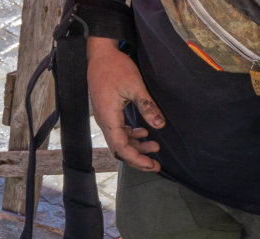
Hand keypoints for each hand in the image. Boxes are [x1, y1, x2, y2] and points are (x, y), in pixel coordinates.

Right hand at [88, 36, 163, 171]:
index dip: (137, 159)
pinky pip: (118, 131)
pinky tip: (143, 133)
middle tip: (156, 164)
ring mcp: (105, 117)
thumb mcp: (135, 85)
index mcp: (109, 117)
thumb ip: (147, 106)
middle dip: (138, 158)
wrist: (100, 53)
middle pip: (120, 149)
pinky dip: (131, 136)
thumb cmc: (114, 66)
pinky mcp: (108, 112)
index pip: (121, 148)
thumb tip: (159, 125)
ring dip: (136, 147)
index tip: (152, 164)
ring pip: (120, 141)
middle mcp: (105, 121)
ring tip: (154, 146)